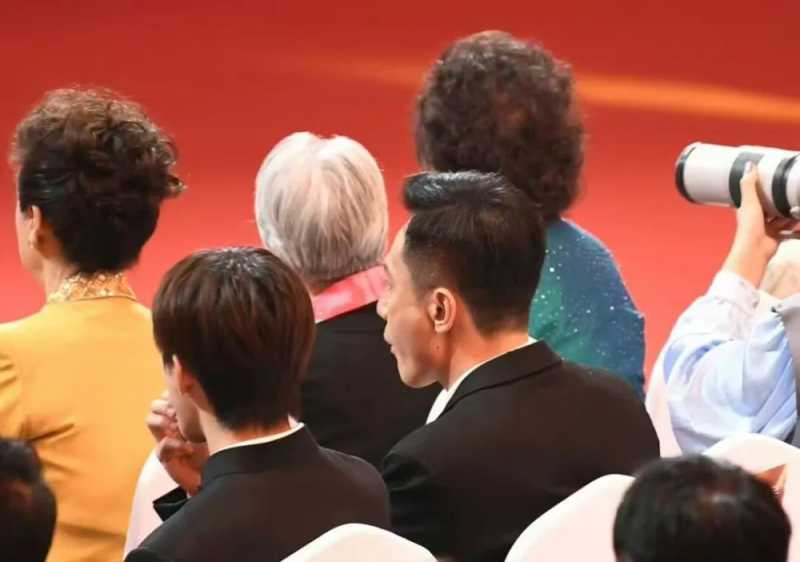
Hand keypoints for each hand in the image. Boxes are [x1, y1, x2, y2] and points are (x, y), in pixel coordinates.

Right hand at [146, 392, 208, 494]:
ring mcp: (166, 440)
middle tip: (180, 412)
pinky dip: (175, 444)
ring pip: (151, 420)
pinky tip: (189, 448)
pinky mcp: (166, 458)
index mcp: (181, 414)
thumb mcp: (214, 424)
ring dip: (165, 421)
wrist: (216, 474)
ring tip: (180, 427)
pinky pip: (162, 446)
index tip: (186, 395)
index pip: (167, 395)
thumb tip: (210, 391)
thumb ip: (209, 410)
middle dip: (166, 405)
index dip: (172, 392)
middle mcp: (170, 425)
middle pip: (154, 405)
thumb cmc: (217, 446)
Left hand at [722, 162, 798, 286]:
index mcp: (748, 208)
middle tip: (791, 190)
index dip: (763, 187)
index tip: (773, 178)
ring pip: (781, 217)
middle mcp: (757, 218)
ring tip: (798, 204)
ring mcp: (767, 228)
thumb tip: (750, 165)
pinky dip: (795, 225)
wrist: (755, 251)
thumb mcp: (749, 202)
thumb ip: (749, 184)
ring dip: (790, 212)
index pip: (755, 194)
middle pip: (771, 206)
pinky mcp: (776, 236)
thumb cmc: (749, 227)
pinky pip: (789, 229)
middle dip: (780, 200)